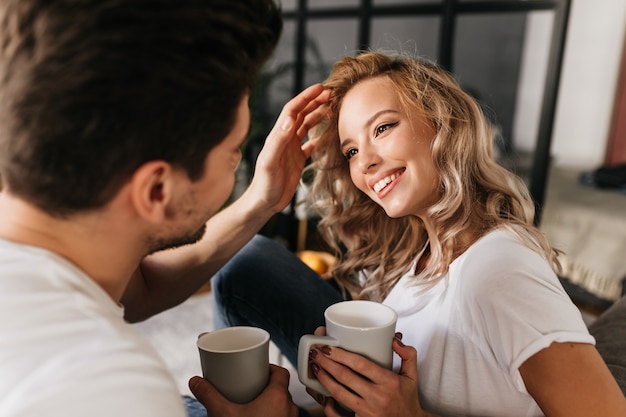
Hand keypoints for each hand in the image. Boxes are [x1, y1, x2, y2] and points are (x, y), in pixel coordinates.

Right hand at [189, 364, 297, 416]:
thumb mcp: (224, 414)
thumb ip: (209, 396)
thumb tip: (196, 382)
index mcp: (278, 397)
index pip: (281, 372)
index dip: (270, 367)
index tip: (258, 368)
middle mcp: (289, 409)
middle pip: (281, 389)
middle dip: (266, 387)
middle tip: (251, 387)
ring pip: (283, 406)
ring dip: (270, 404)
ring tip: (253, 405)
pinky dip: (272, 416)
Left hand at [244, 83, 329, 215]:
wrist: (264, 203)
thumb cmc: (264, 184)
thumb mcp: (269, 162)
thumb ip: (279, 140)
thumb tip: (290, 119)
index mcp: (278, 136)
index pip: (293, 110)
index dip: (306, 97)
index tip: (321, 88)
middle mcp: (285, 139)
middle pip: (301, 114)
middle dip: (314, 101)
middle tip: (331, 93)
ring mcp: (291, 149)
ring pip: (306, 126)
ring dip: (318, 115)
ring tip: (332, 108)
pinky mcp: (297, 160)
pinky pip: (311, 144)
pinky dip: (320, 136)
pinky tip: (330, 134)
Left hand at [307, 333, 430, 416]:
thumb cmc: (408, 399)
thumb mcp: (412, 375)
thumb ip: (407, 354)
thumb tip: (394, 339)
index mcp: (389, 382)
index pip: (361, 365)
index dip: (342, 355)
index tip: (329, 347)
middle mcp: (378, 397)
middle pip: (346, 377)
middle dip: (327, 363)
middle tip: (316, 353)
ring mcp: (368, 411)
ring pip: (339, 394)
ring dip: (324, 379)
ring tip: (315, 367)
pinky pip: (339, 416)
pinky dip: (328, 406)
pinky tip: (322, 395)